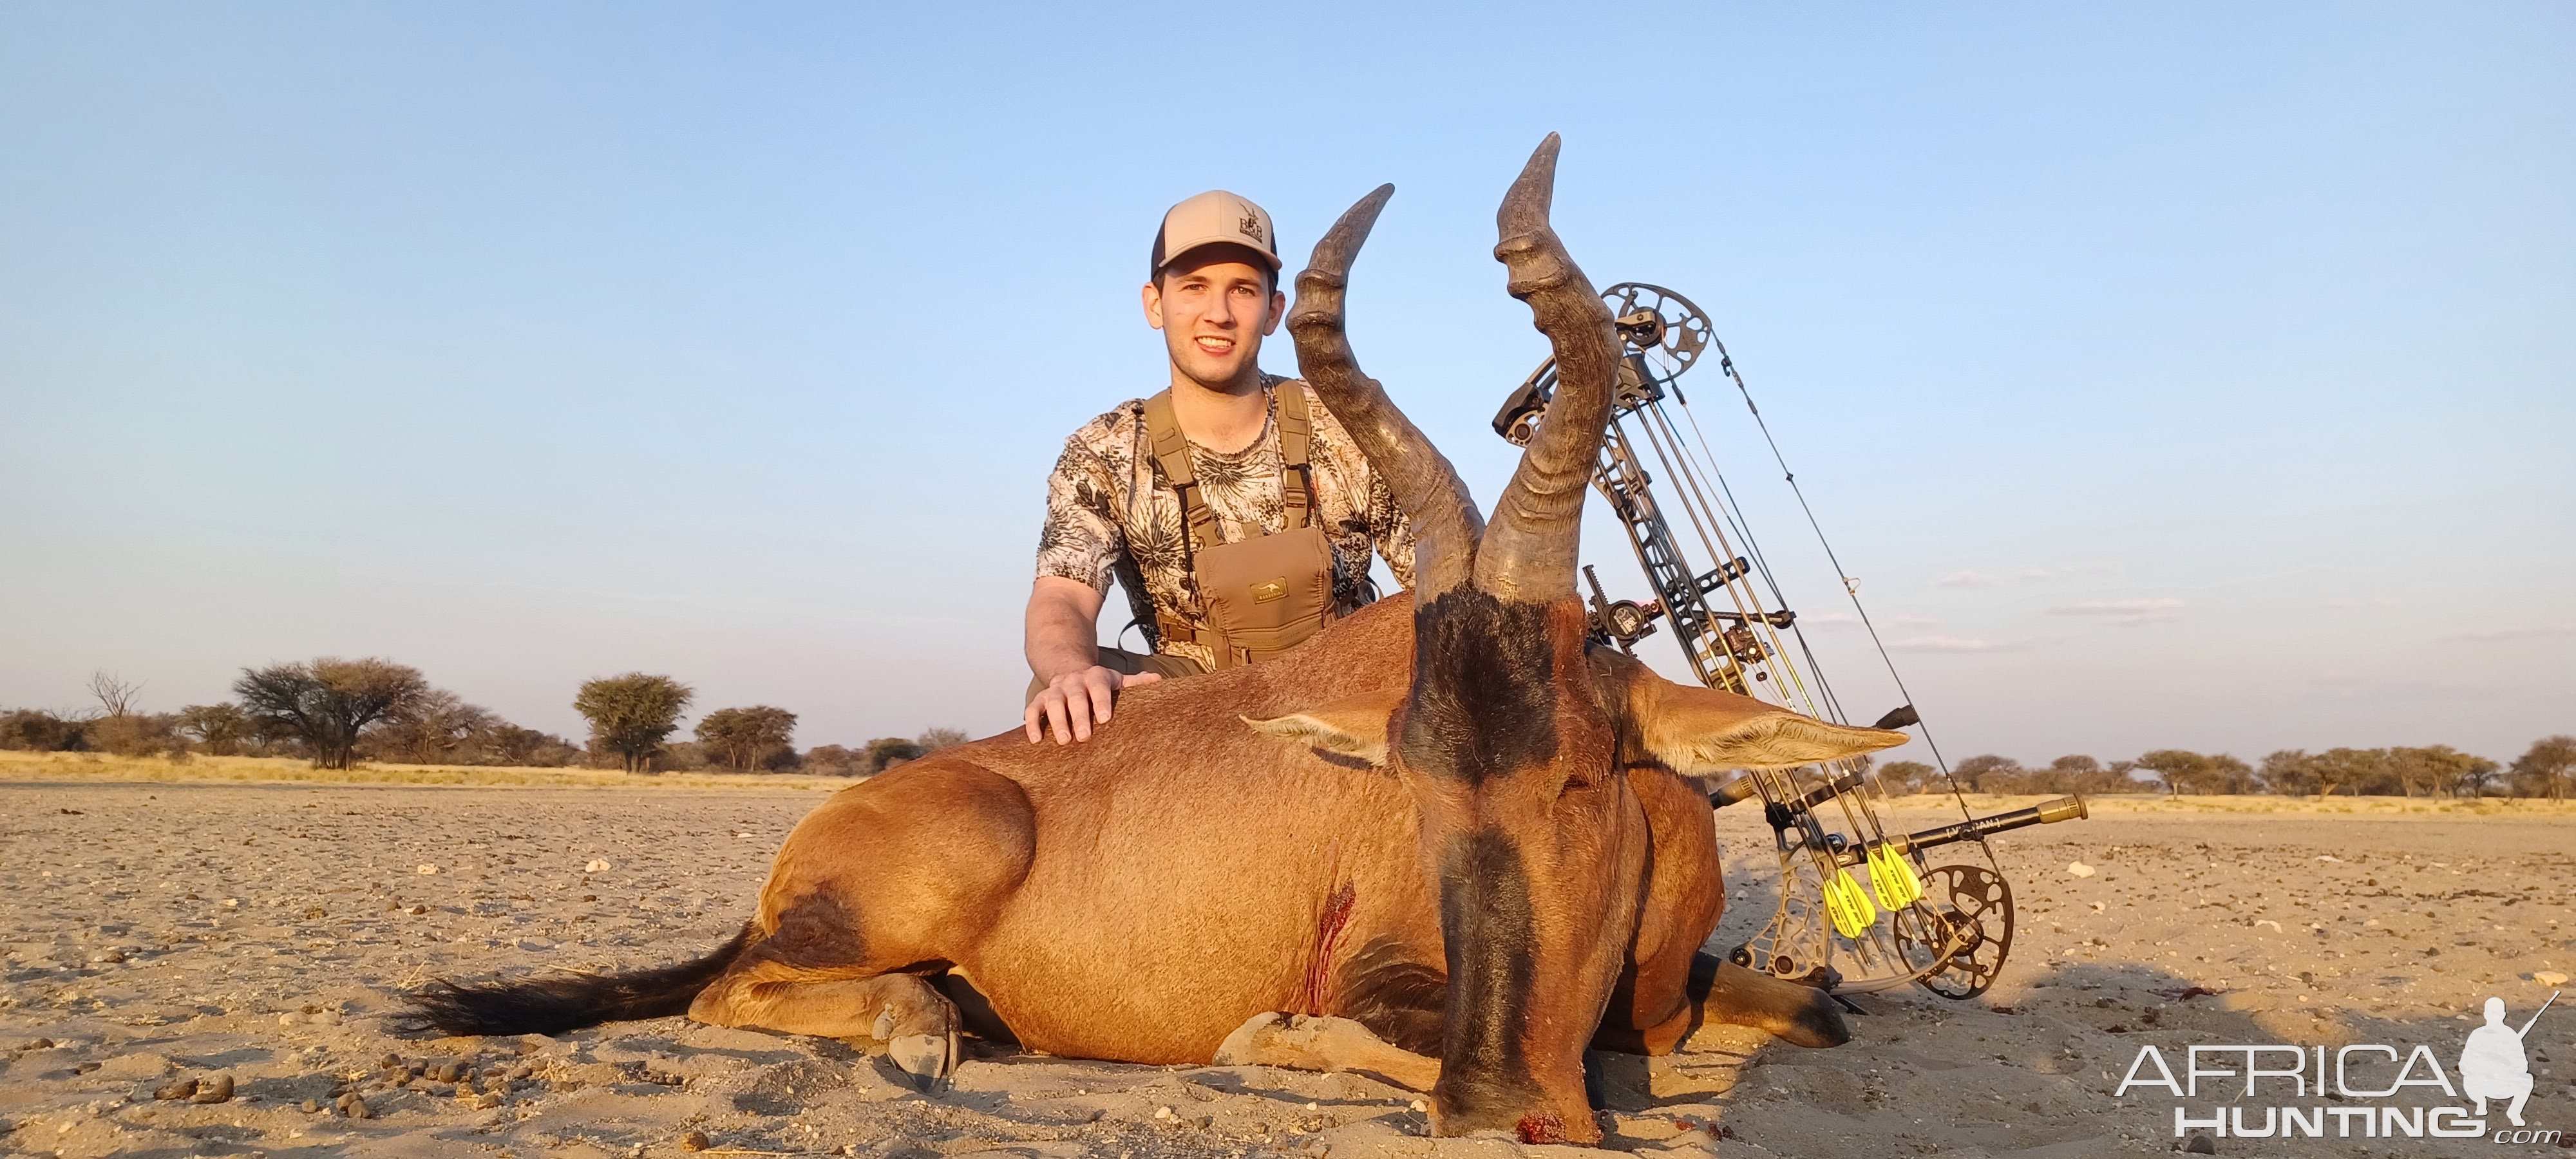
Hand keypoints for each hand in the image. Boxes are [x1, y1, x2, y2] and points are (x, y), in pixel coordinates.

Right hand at [1024, 666, 1163, 744]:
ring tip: (1063, 741)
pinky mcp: (1040, 699)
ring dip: (1057, 721)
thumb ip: (1135, 683)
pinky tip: (1036, 740)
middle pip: (1075, 696)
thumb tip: (1158, 680)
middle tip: (1083, 736)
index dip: (1101, 701)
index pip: (1099, 687)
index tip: (1105, 718)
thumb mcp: (1116, 680)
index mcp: (1095, 677)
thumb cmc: (1097, 683)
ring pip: (1052, 702)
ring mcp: (1055, 690)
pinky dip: (1032, 723)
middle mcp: (1073, 681)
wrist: (1069, 668)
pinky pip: (1032, 709)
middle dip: (1078, 715)